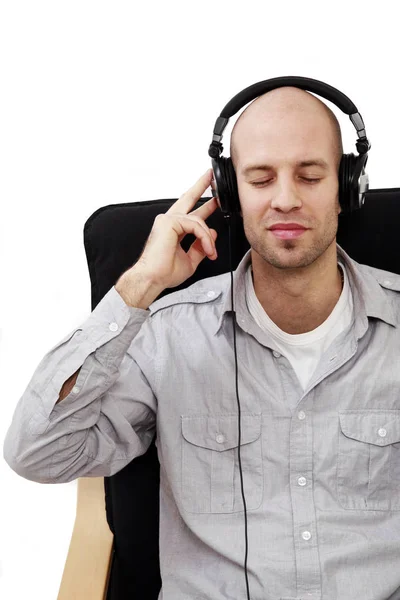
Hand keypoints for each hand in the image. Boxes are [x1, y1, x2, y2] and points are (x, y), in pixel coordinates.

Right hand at [132, 169, 218, 289]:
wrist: (152, 279)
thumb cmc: (164, 273)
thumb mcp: (190, 260)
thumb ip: (200, 246)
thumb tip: (212, 233)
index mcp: (173, 229)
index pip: (190, 212)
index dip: (204, 205)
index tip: (214, 200)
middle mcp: (169, 221)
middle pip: (188, 198)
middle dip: (201, 186)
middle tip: (210, 175)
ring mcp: (167, 220)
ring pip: (198, 220)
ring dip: (208, 238)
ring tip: (211, 252)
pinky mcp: (169, 222)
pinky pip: (196, 225)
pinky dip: (204, 237)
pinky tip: (207, 248)